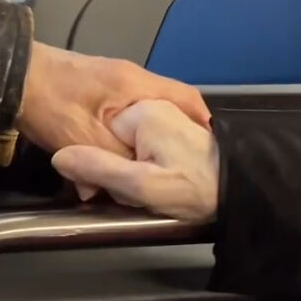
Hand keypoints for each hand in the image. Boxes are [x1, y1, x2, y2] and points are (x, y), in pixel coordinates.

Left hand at [17, 43, 209, 159]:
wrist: (8, 76)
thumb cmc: (47, 100)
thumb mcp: (82, 137)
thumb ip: (107, 162)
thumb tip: (114, 189)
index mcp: (135, 84)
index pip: (186, 98)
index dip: (200, 123)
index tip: (207, 148)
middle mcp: (129, 78)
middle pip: (164, 109)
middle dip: (166, 139)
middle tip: (173, 166)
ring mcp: (110, 82)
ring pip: (137, 117)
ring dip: (136, 143)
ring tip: (140, 169)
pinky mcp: (93, 89)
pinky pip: (116, 117)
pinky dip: (116, 138)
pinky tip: (107, 159)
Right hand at [52, 100, 218, 222]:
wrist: (240, 193)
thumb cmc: (195, 189)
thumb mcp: (141, 185)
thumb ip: (99, 169)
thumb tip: (60, 158)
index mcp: (142, 112)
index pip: (96, 137)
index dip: (99, 168)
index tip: (114, 190)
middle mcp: (154, 106)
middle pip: (111, 143)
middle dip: (119, 173)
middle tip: (141, 194)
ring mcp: (167, 118)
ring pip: (128, 151)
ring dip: (133, 175)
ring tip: (154, 192)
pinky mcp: (176, 132)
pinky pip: (145, 151)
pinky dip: (147, 170)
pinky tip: (162, 185)